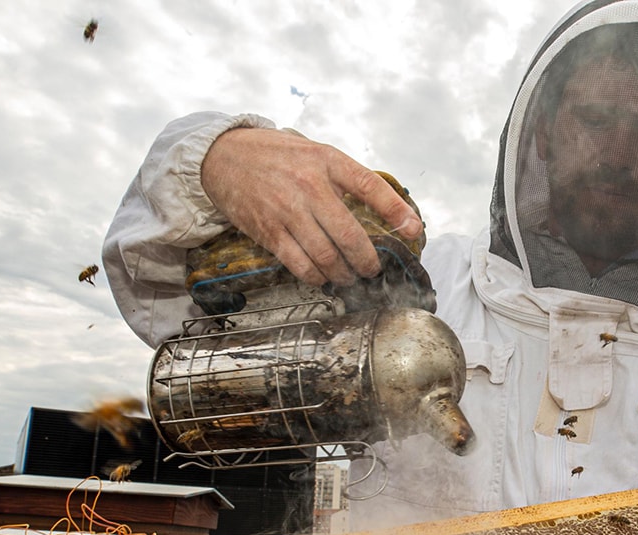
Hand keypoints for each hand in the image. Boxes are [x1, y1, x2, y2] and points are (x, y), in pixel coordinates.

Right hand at [200, 127, 423, 285]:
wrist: (223, 156)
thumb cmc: (275, 155)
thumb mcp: (314, 152)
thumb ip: (344, 176)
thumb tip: (385, 205)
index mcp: (327, 161)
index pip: (370, 186)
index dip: (396, 210)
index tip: (414, 229)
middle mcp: (309, 185)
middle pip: (350, 234)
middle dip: (368, 260)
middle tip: (373, 269)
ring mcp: (287, 210)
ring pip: (327, 256)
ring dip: (344, 274)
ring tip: (349, 276)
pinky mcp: (268, 231)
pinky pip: (300, 265)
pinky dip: (316, 277)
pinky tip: (323, 277)